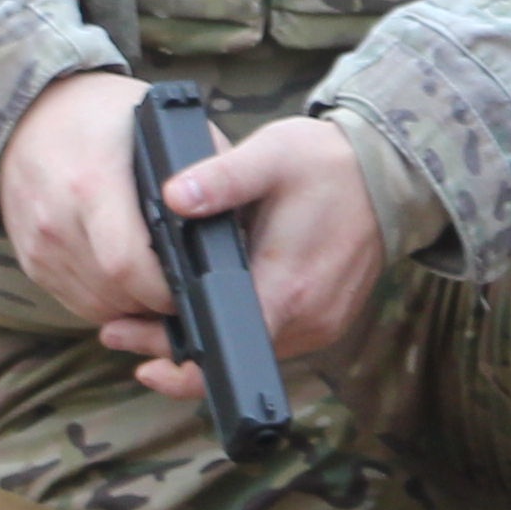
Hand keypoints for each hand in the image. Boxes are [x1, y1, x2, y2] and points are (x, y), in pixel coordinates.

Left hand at [0, 75, 387, 401]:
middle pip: (228, 354)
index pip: (222, 346)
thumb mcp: (272, 155)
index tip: (127, 337)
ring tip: (155, 318)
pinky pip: (272, 340)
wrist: (389, 171)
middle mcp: (309, 319)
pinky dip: (238, 331)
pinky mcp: (327, 321)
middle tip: (120, 328)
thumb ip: (221, 178)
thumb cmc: (328, 162)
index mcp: (289, 288)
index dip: (170, 351)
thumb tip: (172, 197)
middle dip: (172, 346)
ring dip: (204, 341)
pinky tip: (208, 309)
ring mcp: (321, 325)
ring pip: (249, 351)